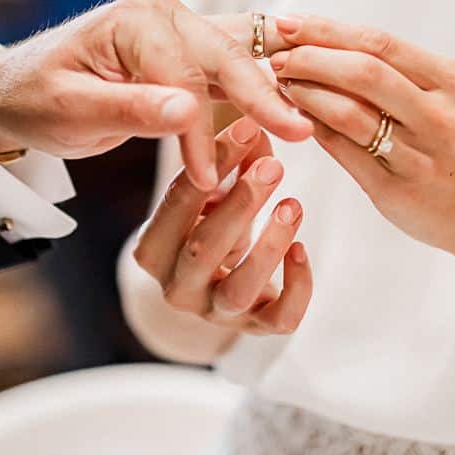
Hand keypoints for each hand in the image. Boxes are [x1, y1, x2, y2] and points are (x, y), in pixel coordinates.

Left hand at [0, 0, 312, 188]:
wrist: (15, 90)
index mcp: (136, 19)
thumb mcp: (71, 110)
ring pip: (238, 60)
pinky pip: (230, 70)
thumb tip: (188, 110)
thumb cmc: (34, 99)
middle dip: (265, 97)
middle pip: (227, 56)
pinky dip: (257, 92)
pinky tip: (288, 116)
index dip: (198, 132)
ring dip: (271, 92)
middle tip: (303, 135)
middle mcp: (166, 14)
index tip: (208, 179)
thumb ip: (130, 110)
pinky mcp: (188, 53)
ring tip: (310, 125)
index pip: (183, 78)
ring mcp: (181, 30)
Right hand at [133, 118, 312, 334]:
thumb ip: (228, 162)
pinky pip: (279, 319)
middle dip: (241, 204)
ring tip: (292, 205)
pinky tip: (302, 250)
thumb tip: (256, 124)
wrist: (213, 284)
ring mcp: (214, 313)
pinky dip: (296, 286)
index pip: (177, 204)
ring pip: (239, 288)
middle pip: (204, 248)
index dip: (213, 165)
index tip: (246, 130)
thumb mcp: (208, 194)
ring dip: (269, 245)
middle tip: (273, 166)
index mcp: (151, 251)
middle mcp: (176, 287)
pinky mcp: (253, 329)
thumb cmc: (206, 226)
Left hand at [269, 15, 454, 254]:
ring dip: (306, 93)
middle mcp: (443, 118)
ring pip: (350, 114)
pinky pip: (343, 151)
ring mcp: (422, 157)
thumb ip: (390, 69)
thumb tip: (313, 34)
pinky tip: (293, 116)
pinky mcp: (397, 190)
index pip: (381, 43)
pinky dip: (312, 127)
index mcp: (453, 82)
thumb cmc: (445, 140)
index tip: (288, 23)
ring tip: (280, 83)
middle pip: (366, 73)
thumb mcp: (437, 96)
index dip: (328, 30)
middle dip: (311, 58)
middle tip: (276, 56)